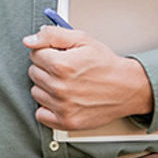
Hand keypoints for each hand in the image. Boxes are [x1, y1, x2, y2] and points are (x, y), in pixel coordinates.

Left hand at [23, 26, 153, 129]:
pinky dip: (48, 108)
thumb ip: (52, 35)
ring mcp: (62, 107)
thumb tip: (28, 40)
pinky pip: (41, 114)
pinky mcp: (66, 122)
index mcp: (61, 65)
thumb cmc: (106, 64)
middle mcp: (60, 87)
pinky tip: (62, 100)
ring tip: (66, 84)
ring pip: (36, 92)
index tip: (59, 55)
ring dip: (47, 87)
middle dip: (46, 68)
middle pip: (33, 73)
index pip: (34, 54)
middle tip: (65, 70)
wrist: (128, 88)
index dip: (47, 52)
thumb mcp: (82, 39)